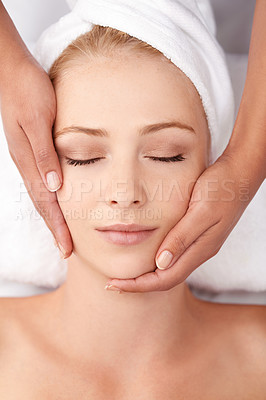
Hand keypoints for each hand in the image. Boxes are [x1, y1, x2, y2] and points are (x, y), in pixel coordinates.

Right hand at [0, 54, 72, 257]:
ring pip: (42, 195)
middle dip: (55, 228)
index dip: (57, 225)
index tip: (67, 247)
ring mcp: (28, 158)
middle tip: (67, 250)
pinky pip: (42, 181)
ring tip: (63, 233)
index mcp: (29, 160)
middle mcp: (28, 164)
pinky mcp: (32, 150)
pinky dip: (50, 198)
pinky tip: (57, 201)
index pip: (45, 202)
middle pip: (42, 204)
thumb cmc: (28, 91)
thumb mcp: (38, 120)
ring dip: (53, 216)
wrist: (13, 71)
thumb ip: (45, 153)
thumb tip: (55, 187)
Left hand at [105, 151, 261, 292]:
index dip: (140, 285)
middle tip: (112, 283)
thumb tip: (161, 263)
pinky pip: (175, 256)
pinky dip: (156, 262)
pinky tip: (146, 256)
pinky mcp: (198, 235)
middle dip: (139, 285)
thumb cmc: (222, 189)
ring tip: (125, 275)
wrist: (240, 175)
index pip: (166, 279)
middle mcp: (200, 251)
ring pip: (171, 269)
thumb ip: (182, 237)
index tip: (115, 284)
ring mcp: (200, 244)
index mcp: (200, 249)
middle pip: (167, 279)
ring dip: (147, 275)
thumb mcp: (201, 210)